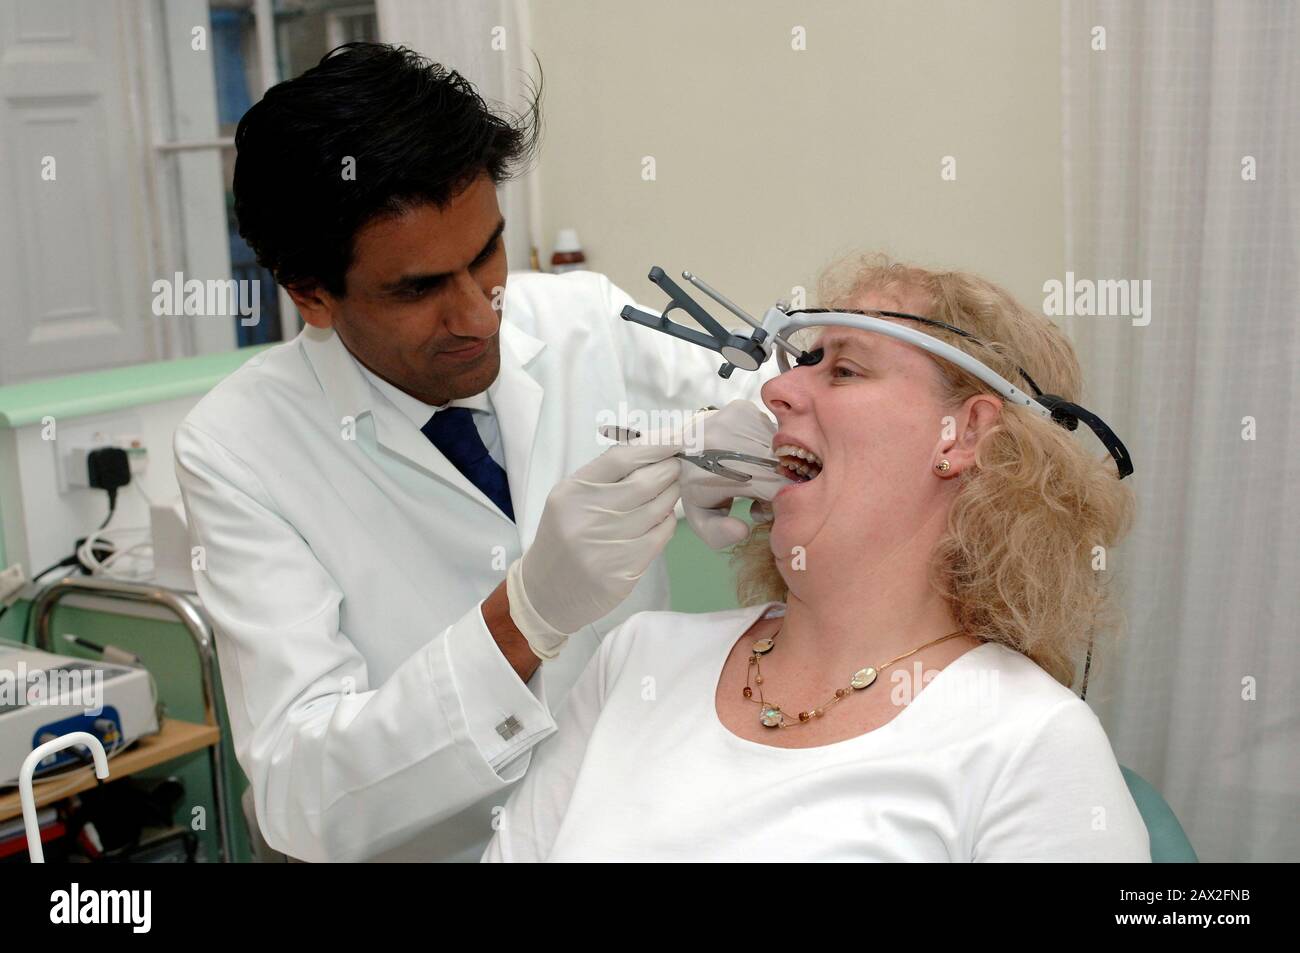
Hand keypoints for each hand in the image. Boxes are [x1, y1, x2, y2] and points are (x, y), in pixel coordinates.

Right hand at [506, 441, 680, 656]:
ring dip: (671, 496)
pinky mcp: (622, 571)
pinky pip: (659, 538)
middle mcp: (587, 517)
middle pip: (644, 483)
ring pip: (657, 510)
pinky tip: (662, 520)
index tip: (674, 440)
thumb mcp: (570, 501)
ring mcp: (605, 546)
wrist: (545, 593)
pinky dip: (667, 524)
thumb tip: (653, 453)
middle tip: (676, 466)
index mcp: (572, 493)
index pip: (620, 458)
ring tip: (671, 490)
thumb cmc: (563, 538)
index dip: (654, 446)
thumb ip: (604, 478)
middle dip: (668, 470)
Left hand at [680, 400, 785, 548]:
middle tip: (760, 495)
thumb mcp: (702, 518)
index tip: (765, 508)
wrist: (677, 449)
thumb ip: (719, 535)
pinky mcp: (744, 408)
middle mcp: (732, 436)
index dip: (781, 502)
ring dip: (776, 465)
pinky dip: (769, 448)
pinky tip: (751, 455)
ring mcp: (739, 417)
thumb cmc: (695, 488)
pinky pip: (772, 432)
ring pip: (781, 448)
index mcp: (723, 468)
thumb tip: (743, 530)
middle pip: (783, 465)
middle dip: (780, 484)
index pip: (778, 486)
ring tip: (753, 474)